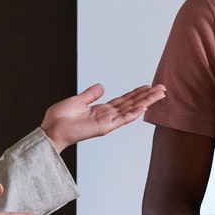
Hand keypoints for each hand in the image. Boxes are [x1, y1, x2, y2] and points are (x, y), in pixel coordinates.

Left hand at [40, 83, 165, 149]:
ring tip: (160, 94)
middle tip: (162, 88)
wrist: (52, 129)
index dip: (137, 93)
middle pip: (132, 103)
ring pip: (132, 110)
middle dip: (148, 96)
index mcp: (102, 110)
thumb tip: (101, 86)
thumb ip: (91, 94)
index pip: (125, 100)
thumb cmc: (60, 118)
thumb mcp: (78, 101)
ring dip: (146, 102)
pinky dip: (134, 113)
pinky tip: (145, 106)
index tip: (149, 86)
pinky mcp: (104, 126)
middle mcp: (108, 116)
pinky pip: (122, 119)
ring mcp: (108, 122)